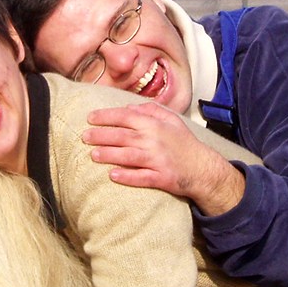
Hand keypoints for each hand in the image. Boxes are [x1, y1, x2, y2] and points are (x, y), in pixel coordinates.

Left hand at [84, 101, 244, 214]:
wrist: (203, 168)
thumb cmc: (184, 143)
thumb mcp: (172, 120)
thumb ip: (151, 110)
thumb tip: (129, 107)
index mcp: (155, 125)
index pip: (126, 117)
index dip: (106, 116)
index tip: (90, 118)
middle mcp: (154, 141)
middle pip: (123, 136)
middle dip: (101, 136)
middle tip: (84, 137)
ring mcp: (157, 161)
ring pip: (128, 156)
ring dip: (109, 155)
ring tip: (93, 155)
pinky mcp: (161, 178)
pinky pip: (141, 177)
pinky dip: (127, 177)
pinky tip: (113, 175)